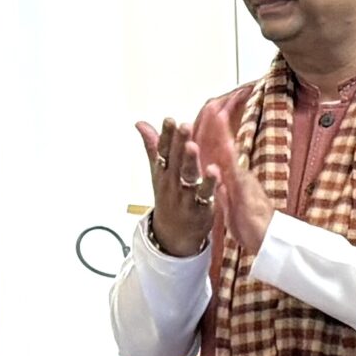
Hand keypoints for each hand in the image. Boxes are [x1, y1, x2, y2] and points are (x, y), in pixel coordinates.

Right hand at [136, 117, 215, 256]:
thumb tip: (140, 123)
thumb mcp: (157, 172)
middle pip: (175, 161)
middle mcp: (171, 183)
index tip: (169, 120)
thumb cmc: (168, 197)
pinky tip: (215, 171)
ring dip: (190, 161)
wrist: (172, 235)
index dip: (166, 135)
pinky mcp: (200, 208)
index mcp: (163, 172)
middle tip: (184, 126)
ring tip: (193, 146)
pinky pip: (204, 195)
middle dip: (179, 143)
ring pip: (187, 177)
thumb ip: (153, 146)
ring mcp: (185, 196)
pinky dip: (210, 184)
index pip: (162, 151)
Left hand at [198, 103, 274, 253]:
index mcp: (231, 177)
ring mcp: (242, 181)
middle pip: (225, 144)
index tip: (207, 111)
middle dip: (219, 122)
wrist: (268, 240)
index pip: (220, 149)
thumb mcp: (230, 203)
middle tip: (213, 98)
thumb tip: (214, 175)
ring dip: (223, 134)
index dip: (213, 132)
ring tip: (216, 111)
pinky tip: (227, 144)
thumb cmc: (252, 224)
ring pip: (230, 153)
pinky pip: (236, 173)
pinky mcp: (246, 192)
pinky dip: (231, 158)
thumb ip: (221, 188)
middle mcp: (237, 174)